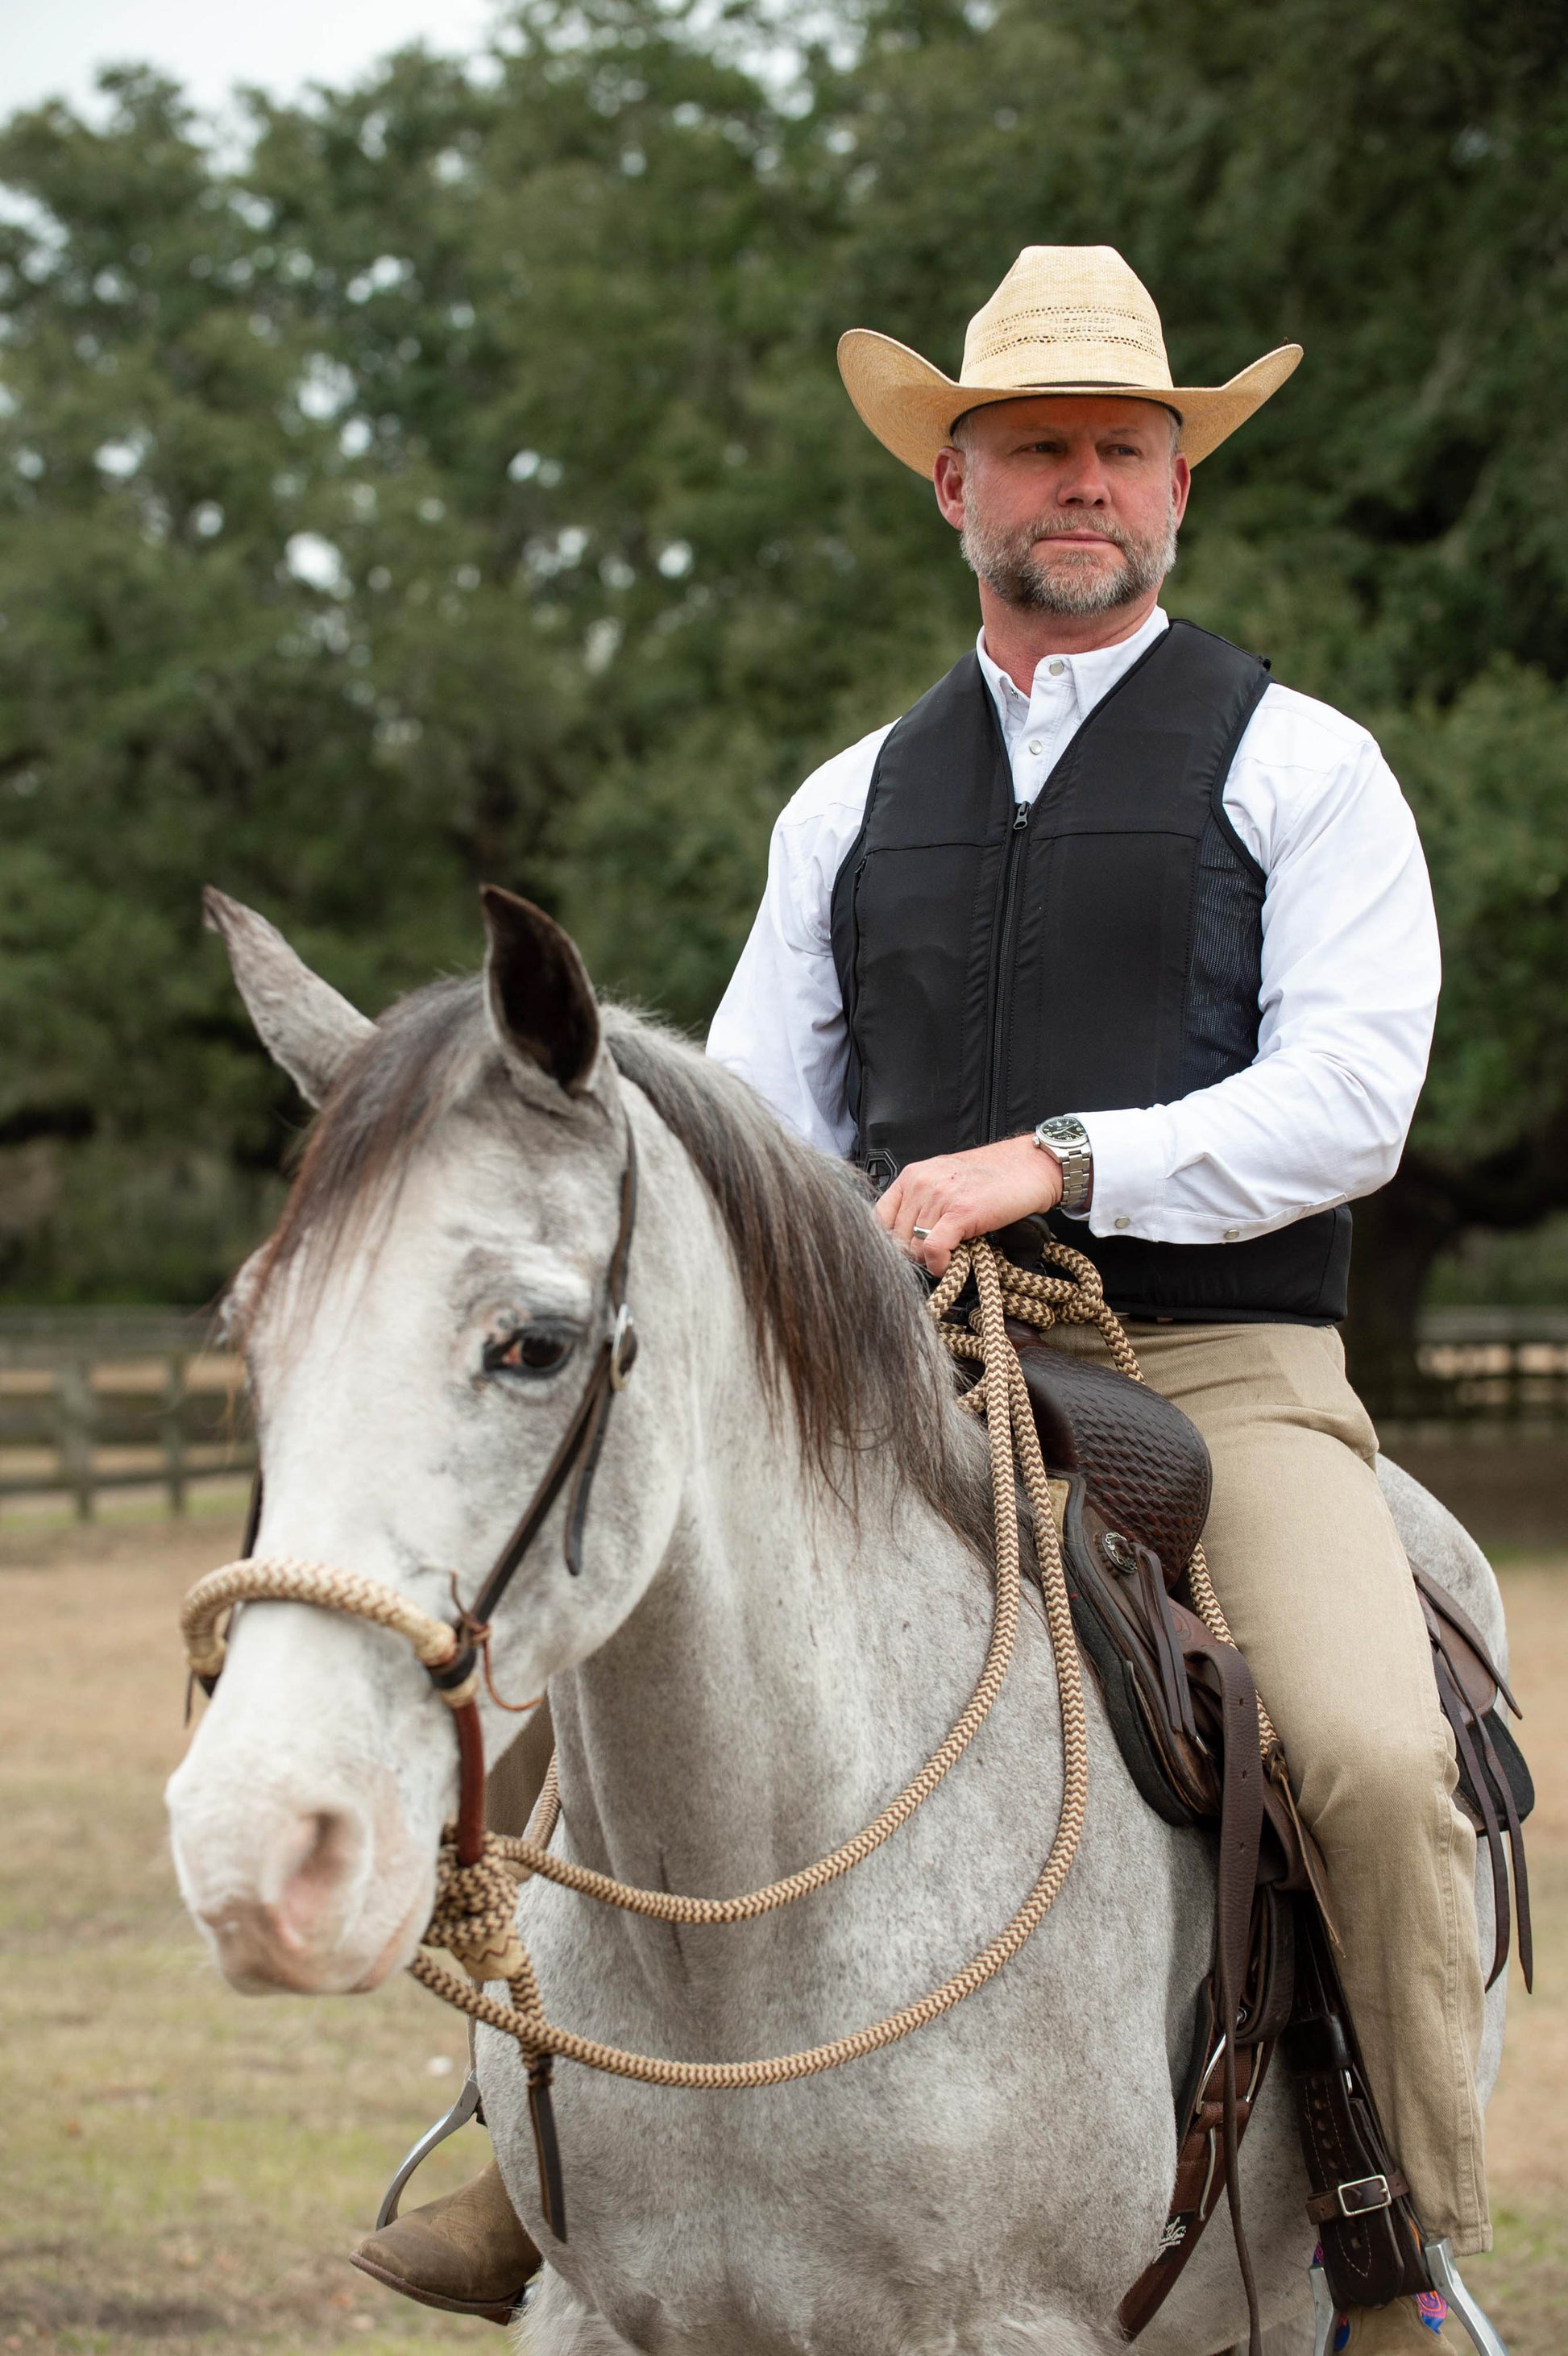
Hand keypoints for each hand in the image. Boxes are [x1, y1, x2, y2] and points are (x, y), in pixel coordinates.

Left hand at [875, 1136, 1063, 1276]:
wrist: (1031, 1166)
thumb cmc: (993, 1176)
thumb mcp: (945, 1181)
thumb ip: (921, 1203)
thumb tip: (904, 1240)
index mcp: (912, 1175)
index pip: (878, 1218)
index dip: (889, 1242)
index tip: (904, 1253)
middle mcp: (920, 1182)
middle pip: (897, 1237)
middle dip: (914, 1255)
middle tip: (935, 1257)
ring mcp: (939, 1196)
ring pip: (914, 1247)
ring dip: (930, 1261)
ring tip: (949, 1255)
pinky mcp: (961, 1212)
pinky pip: (934, 1249)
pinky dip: (939, 1265)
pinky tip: (949, 1265)